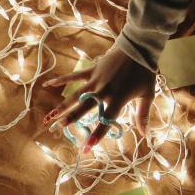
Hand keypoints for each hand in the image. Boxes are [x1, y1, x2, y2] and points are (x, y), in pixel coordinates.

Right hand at [41, 46, 155, 151]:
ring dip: (64, 105)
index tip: (87, 147)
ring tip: (52, 116)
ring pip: (76, 94)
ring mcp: (96, 79)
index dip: (97, 134)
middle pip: (85, 106)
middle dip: (71, 118)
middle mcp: (104, 90)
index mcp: (119, 98)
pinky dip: (60, 80)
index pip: (106, 120)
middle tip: (59, 127)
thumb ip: (143, 115)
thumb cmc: (144, 72)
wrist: (138, 47)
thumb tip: (145, 134)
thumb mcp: (147, 95)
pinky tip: (47, 85)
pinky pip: (73, 76)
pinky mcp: (91, 69)